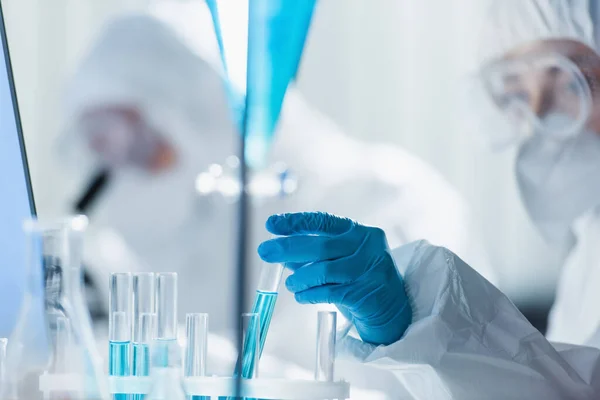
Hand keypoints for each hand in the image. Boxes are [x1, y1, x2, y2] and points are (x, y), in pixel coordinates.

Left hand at [258, 212, 411, 345]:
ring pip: (322, 271)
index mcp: (360, 232)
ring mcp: (368, 270)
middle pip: (320, 245)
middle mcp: (366, 247)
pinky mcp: (365, 293)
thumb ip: (314, 254)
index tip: (271, 224)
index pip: (323, 221)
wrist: (392, 310)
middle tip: (264, 251)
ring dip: (298, 278)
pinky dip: (308, 294)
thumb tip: (279, 250)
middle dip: (287, 248)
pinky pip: (327, 292)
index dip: (295, 222)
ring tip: (290, 284)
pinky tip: (301, 296)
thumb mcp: (341, 260)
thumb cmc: (360, 279)